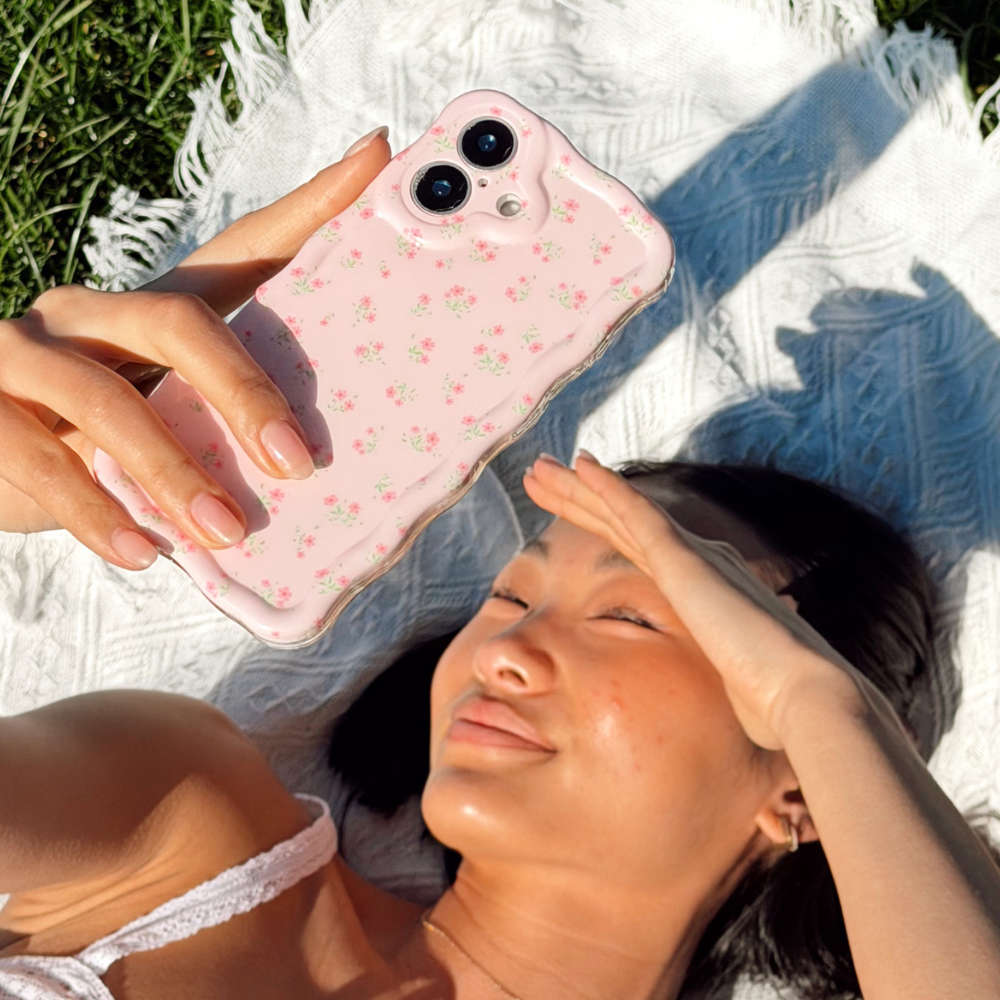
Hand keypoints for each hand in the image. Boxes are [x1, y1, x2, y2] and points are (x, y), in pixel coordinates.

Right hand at [0, 127, 390, 569]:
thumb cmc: (95, 437)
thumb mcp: (162, 417)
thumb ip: (218, 425)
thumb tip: (308, 469)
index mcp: (153, 308)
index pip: (240, 248)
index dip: (309, 206)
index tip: (376, 156)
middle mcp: (92, 310)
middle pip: (178, 322)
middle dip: (244, 392)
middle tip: (296, 464)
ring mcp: (29, 351)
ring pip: (109, 400)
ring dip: (175, 473)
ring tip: (227, 531)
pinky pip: (44, 460)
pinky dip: (99, 512)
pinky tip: (142, 550)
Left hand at [522, 451, 859, 749]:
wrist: (805, 701)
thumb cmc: (772, 708)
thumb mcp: (729, 688)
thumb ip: (713, 679)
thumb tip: (718, 705)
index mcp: (705, 589)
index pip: (638, 549)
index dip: (601, 525)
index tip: (571, 509)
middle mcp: (698, 561)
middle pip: (620, 521)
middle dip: (578, 497)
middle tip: (541, 474)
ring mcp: (691, 556)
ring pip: (618, 509)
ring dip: (576, 486)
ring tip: (540, 467)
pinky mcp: (684, 561)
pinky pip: (634, 513)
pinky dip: (606, 486)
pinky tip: (578, 465)